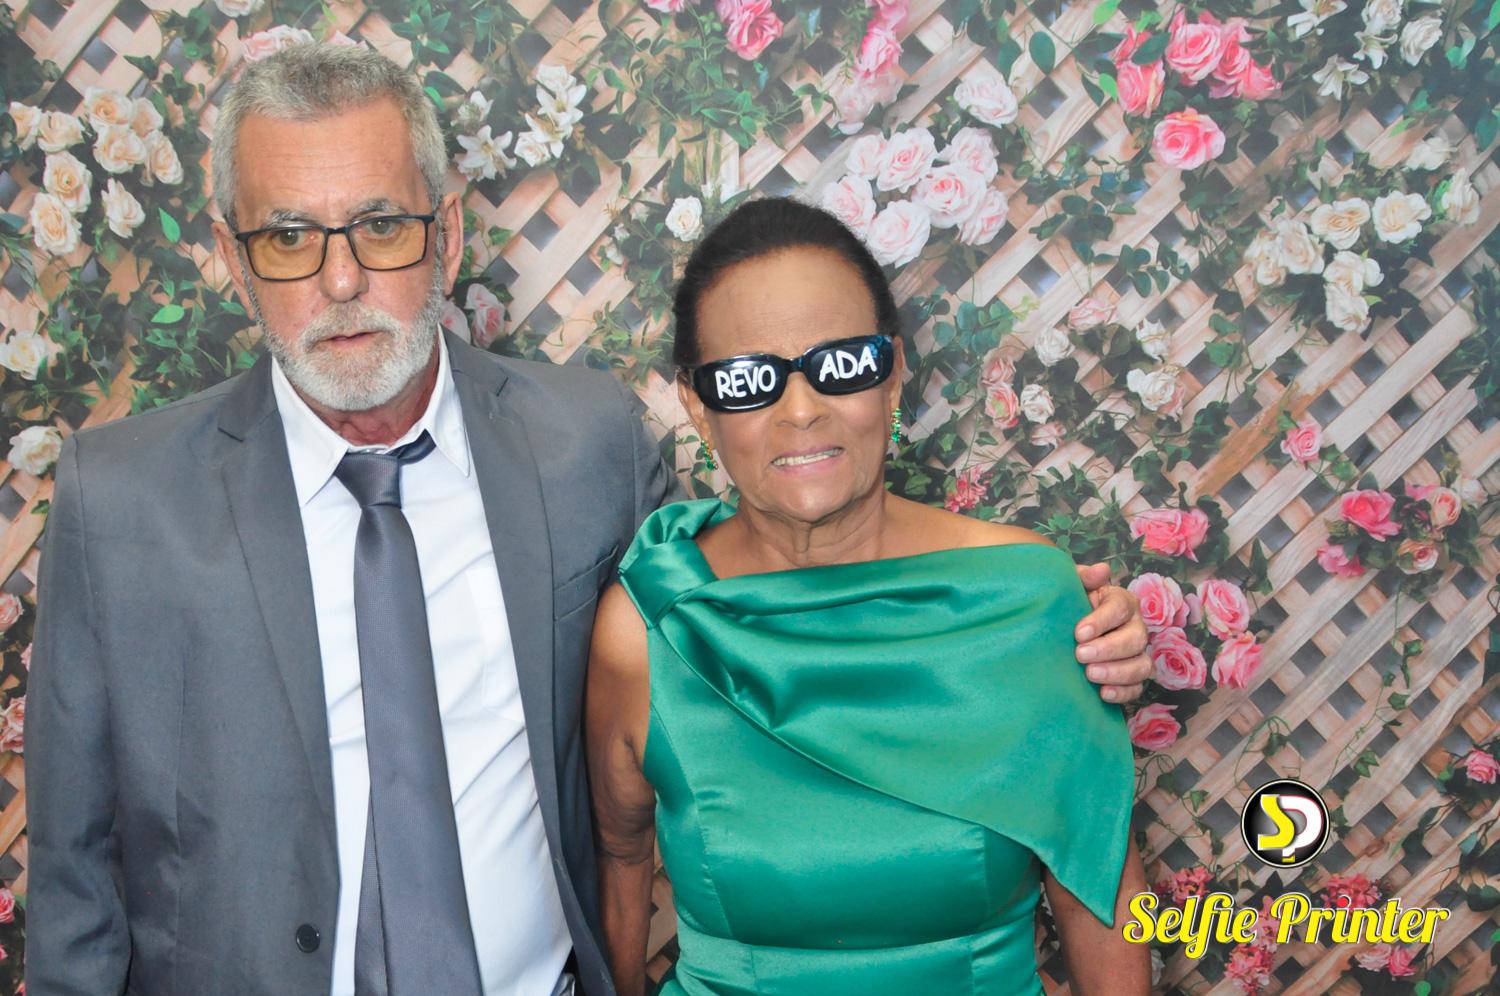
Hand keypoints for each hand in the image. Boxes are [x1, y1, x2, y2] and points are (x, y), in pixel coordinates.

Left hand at [1074, 563, 1148, 703]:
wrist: (1064, 631)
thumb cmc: (1070, 606)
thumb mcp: (1073, 588)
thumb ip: (1084, 577)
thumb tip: (1102, 570)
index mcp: (1122, 602)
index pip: (1121, 607)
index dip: (1102, 620)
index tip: (1078, 632)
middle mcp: (1135, 627)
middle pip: (1135, 638)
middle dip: (1108, 648)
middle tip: (1080, 654)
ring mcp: (1137, 654)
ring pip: (1142, 665)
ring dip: (1117, 672)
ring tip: (1090, 675)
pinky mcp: (1133, 677)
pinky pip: (1137, 688)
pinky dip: (1123, 692)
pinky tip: (1102, 694)